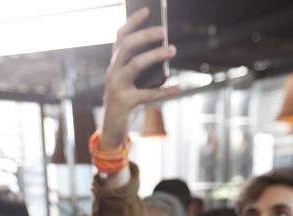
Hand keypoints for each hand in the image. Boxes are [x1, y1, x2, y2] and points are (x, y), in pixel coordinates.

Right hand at [100, 8, 180, 149]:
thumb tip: (166, 51)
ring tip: (172, 49)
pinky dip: (166, 91)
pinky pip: (149, 94)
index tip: (147, 10)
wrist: (112, 128)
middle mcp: (113, 72)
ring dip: (155, 55)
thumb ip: (142, 66)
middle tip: (163, 31)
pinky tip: (180, 87)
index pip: (120, 36)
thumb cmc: (126, 100)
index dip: (132, 21)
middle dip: (145, 35)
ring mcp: (117, 87)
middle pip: (127, 46)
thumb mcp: (131, 81)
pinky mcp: (126, 102)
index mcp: (114, 63)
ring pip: (136, 64)